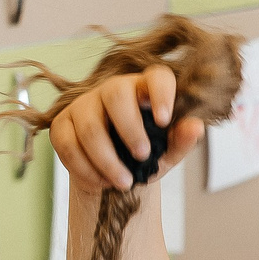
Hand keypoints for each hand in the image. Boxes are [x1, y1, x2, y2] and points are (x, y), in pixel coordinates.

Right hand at [49, 67, 204, 194]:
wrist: (113, 171)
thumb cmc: (145, 154)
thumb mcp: (167, 152)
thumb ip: (182, 140)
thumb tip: (195, 127)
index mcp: (145, 89)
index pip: (156, 77)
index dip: (161, 93)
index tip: (164, 120)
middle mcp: (113, 89)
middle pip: (115, 94)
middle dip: (130, 129)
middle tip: (142, 157)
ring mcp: (84, 104)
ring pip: (90, 126)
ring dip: (107, 159)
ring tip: (123, 182)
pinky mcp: (63, 124)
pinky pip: (68, 144)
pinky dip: (84, 168)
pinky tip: (100, 181)